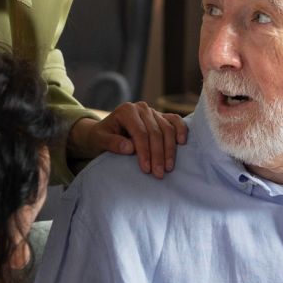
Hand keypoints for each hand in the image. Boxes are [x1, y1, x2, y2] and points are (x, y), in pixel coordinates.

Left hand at [67, 101, 187, 177]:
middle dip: (158, 155)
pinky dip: (181, 130)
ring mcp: (153, 111)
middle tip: (159, 174)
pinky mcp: (161, 116)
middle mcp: (141, 108)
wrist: (106, 131)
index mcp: (126, 110)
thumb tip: (129, 148)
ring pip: (167, 129)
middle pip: (155, 132)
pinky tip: (182, 143)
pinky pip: (175, 120)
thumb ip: (112, 143)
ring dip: (170, 149)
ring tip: (168, 168)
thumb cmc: (102, 136)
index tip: (146, 169)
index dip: (144, 152)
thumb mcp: (100, 140)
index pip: (140, 133)